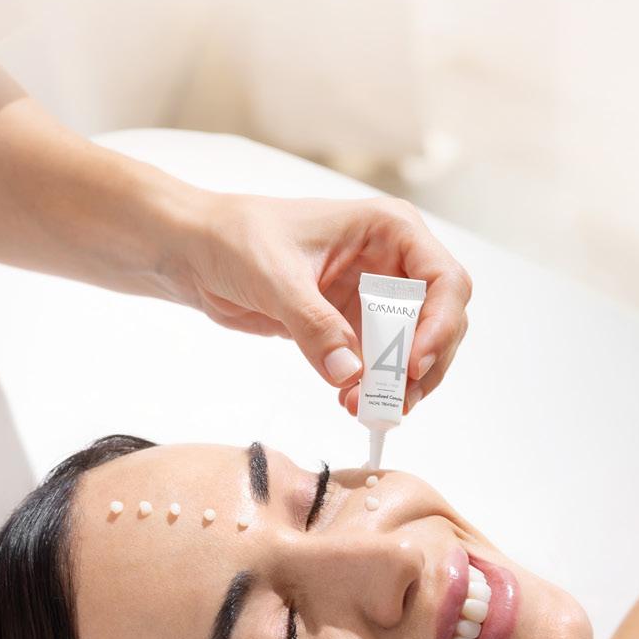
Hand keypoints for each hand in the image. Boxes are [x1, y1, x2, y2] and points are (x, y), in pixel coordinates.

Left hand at [173, 190, 471, 414]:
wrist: (194, 252)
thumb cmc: (233, 237)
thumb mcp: (274, 276)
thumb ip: (314, 324)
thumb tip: (351, 374)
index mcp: (389, 230)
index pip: (444, 280)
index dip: (439, 325)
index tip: (413, 364)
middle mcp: (392, 262)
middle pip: (440, 320)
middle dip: (422, 364)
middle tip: (390, 401)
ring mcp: (375, 297)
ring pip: (415, 349)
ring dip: (399, 384)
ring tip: (367, 409)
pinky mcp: (353, 326)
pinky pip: (381, 365)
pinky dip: (374, 388)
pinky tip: (349, 400)